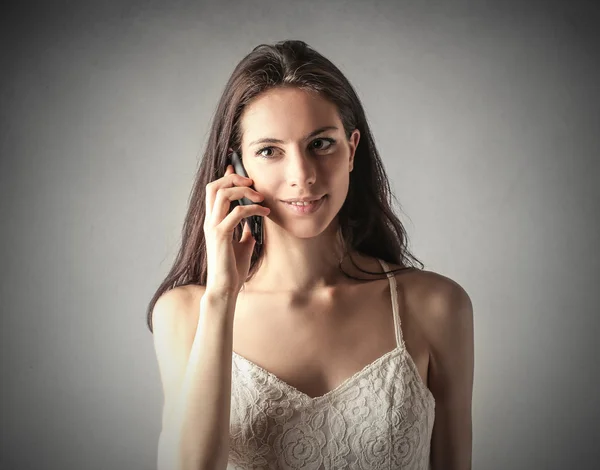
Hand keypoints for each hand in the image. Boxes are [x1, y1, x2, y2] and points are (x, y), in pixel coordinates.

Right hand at [203, 164, 269, 296]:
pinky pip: (236, 213)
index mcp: (213, 221)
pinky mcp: (221, 235)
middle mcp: (210, 221)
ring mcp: (213, 227)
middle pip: (214, 186)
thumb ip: (245, 232)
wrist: (225, 288)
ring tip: (259, 196)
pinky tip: (264, 213)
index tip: (239, 171)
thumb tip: (254, 224)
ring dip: (243, 190)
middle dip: (233, 178)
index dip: (225, 177)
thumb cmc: (232, 269)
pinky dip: (252, 209)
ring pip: (222, 194)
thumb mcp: (242, 246)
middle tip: (252, 182)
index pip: (213, 191)